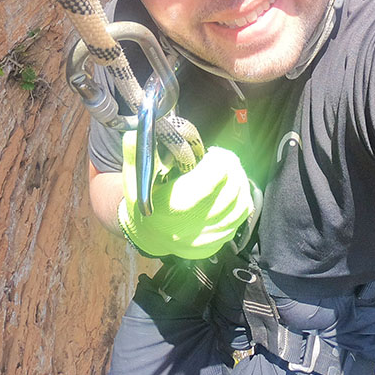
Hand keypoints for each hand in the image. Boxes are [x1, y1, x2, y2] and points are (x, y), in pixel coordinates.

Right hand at [118, 132, 252, 259]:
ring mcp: (206, 240)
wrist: (145, 233)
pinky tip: (229, 191)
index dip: (220, 160)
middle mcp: (192, 227)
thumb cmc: (141, 201)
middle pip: (231, 190)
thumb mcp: (134, 175)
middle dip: (232, 167)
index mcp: (174, 206)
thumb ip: (137, 151)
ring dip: (239, 183)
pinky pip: (240, 220)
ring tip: (229, 172)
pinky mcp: (215, 246)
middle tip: (223, 158)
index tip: (213, 153)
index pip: (214, 178)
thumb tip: (141, 128)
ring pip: (241, 205)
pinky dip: (239, 201)